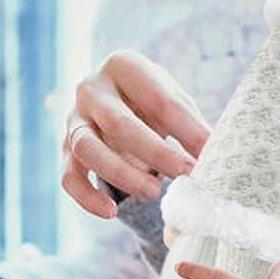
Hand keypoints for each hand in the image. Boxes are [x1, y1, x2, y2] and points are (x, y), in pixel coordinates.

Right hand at [63, 50, 209, 217]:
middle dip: (155, 152)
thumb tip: (214, 152)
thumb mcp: (173, 101)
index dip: (186, 129)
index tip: (210, 152)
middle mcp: (91, 89)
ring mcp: (73, 120)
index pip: (158, 99)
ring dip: (122, 174)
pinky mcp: (65, 151)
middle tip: (185, 173)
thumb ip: (190, 124)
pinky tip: (110, 213)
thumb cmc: (150, 103)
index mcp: (122, 65)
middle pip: (118, 123)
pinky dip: (87, 198)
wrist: (115, 105)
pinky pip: (69, 178)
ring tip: (153, 192)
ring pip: (89, 149)